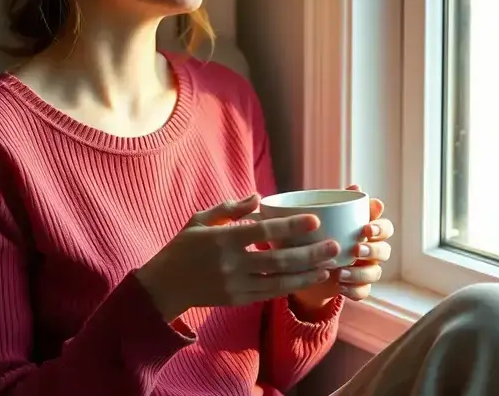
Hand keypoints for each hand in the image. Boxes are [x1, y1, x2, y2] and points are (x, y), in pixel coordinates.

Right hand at [136, 194, 340, 321]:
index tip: (314, 221)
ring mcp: (235, 285)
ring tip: (327, 267)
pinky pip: (269, 294)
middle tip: (333, 246)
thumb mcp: (200, 220)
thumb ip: (230, 209)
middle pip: (278, 260)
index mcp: (223, 239)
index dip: (290, 226)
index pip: (262, 232)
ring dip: (306, 275)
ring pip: (278, 282)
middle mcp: (231, 264)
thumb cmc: (183, 246)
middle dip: (309, 254)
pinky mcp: (237, 300)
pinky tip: (306, 280)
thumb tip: (258, 197)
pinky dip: (289, 287)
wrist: (165, 286)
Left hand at [290, 185, 393, 314]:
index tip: (365, 228)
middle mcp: (371, 250)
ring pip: (376, 272)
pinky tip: (340, 287)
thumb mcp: (325, 220)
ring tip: (340, 273)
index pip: (384, 227)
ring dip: (360, 273)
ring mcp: (366, 269)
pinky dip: (354, 290)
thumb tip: (357, 187)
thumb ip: (342, 204)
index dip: (380, 227)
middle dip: (373, 250)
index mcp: (367, 231)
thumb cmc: (320, 236)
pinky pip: (364, 291)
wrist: (304, 267)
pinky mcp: (358, 287)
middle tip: (356, 250)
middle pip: (385, 250)